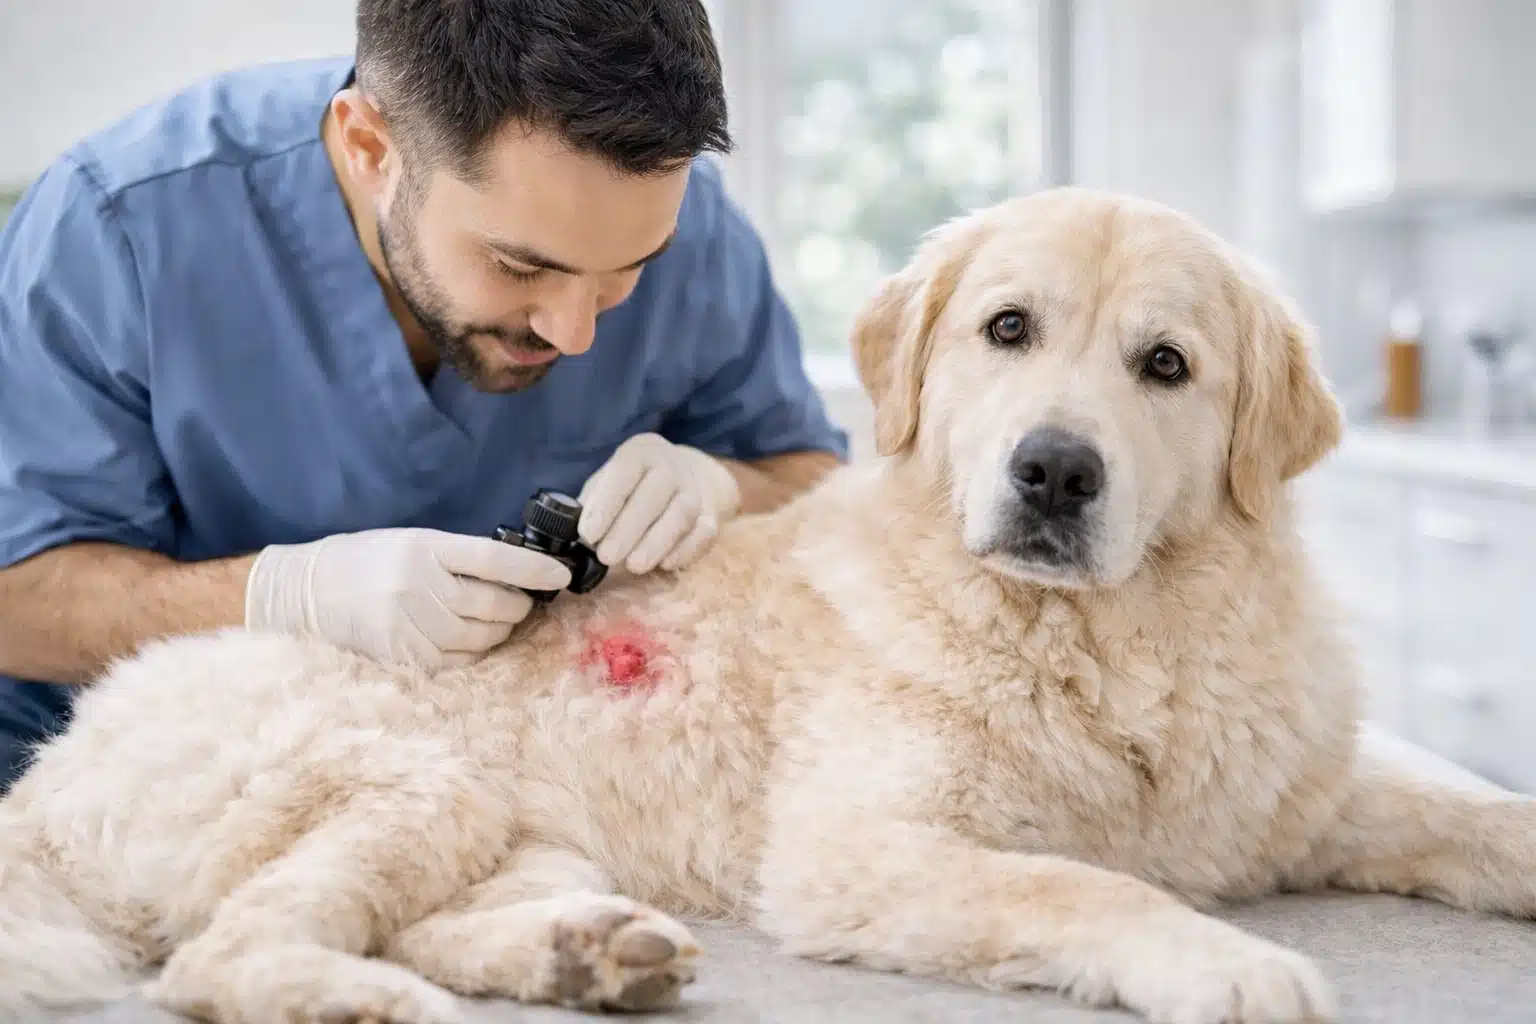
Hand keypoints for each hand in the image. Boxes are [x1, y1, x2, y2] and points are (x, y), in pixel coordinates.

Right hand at [243, 527, 570, 670]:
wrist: (305, 591)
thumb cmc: (367, 562)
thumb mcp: (412, 542)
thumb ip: (457, 558)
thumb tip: (516, 575)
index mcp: (425, 547)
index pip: (496, 559)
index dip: (536, 570)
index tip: (562, 576)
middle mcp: (418, 584)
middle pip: (494, 605)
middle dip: (517, 608)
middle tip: (522, 605)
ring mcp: (409, 622)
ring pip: (480, 638)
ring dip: (498, 634)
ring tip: (496, 624)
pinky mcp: (400, 655)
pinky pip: (456, 663)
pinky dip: (472, 656)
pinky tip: (468, 644)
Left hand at [577, 433, 741, 573]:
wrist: (680, 478)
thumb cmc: (631, 485)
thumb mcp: (607, 483)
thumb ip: (592, 504)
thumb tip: (574, 533)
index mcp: (641, 451)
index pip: (625, 471)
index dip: (606, 504)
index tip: (588, 534)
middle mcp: (672, 465)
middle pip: (654, 495)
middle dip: (628, 529)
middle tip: (606, 557)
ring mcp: (695, 490)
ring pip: (682, 514)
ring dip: (656, 543)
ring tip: (633, 566)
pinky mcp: (711, 515)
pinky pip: (704, 533)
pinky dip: (685, 551)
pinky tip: (665, 564)